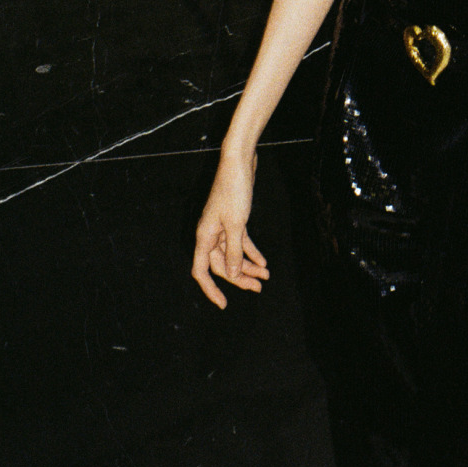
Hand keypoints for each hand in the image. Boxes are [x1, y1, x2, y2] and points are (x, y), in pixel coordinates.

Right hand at [191, 149, 269, 308]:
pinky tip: (263, 261)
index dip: (211, 290)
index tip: (224, 304)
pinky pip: (240, 242)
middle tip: (259, 288)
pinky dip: (251, 251)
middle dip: (239, 278)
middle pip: (221, 265)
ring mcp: (222, 226)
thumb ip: (234, 251)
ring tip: (265, 276)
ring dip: (248, 266)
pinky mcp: (234, 219)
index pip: (202, 272)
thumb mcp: (237, 224)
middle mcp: (210, 234)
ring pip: (233, 254)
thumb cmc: (234, 190)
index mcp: (204, 236)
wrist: (239, 162)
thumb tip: (231, 274)